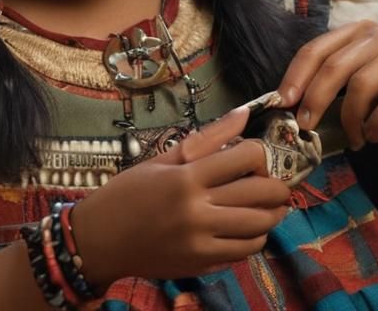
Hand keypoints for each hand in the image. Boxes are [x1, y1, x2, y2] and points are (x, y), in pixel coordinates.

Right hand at [70, 106, 290, 284]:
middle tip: (275, 184)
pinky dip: (254, 239)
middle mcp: (196, 209)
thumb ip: (209, 138)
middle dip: (278, 186)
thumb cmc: (128, 193)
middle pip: (262, 193)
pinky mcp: (201, 263)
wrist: (99, 239)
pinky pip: (244, 252)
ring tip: (268, 207)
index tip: (255, 159)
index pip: (247, 158)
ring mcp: (200, 240)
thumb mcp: (163, 159)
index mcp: (186, 177)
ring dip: (272, 215)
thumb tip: (244, 114)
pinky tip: (246, 229)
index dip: (260, 155)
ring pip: (260, 226)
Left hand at [277, 21, 377, 149]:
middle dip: (314, 99)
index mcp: (361, 32)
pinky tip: (376, 135)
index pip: (317, 48)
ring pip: (362, 85)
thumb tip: (305, 109)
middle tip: (307, 126)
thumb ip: (346, 80)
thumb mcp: (376, 70)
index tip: (283, 102)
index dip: (295, 76)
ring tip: (355, 139)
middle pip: (334, 66)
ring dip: (351, 119)